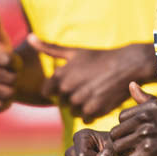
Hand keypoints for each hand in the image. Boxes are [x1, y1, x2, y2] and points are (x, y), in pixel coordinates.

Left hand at [27, 35, 156, 122]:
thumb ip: (49, 47)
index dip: (57, 88)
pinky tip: (100, 99)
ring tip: (94, 91)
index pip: (47, 92)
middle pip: (62, 102)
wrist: (127, 65)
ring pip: (73, 111)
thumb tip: (29, 37)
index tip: (71, 82)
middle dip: (71, 96)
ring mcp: (80, 101)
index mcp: (60, 75)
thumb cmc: (99, 58)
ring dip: (81, 105)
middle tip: (87, 84)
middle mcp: (68, 89)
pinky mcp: (93, 111)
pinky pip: (85, 118)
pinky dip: (92, 112)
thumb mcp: (74, 51)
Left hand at [111, 82, 156, 155]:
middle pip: (116, 133)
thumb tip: (131, 84)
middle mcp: (145, 118)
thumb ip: (146, 98)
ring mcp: (146, 135)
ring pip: (118, 148)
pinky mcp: (149, 153)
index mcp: (148, 107)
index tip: (135, 137)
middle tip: (131, 151)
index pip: (121, 118)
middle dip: (122, 143)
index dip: (127, 128)